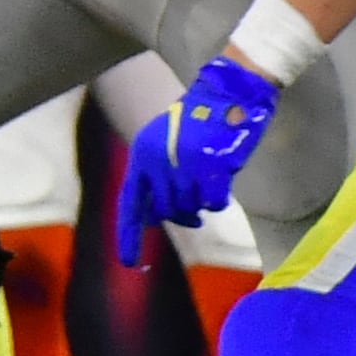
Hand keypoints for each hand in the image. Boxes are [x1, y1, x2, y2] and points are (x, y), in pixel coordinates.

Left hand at [114, 54, 279, 265]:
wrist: (227, 93)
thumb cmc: (198, 122)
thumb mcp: (165, 146)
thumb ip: (156, 178)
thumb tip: (154, 217)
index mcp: (142, 155)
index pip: (130, 203)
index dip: (128, 234)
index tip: (129, 261)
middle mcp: (158, 160)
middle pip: (166, 211)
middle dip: (181, 216)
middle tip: (193, 213)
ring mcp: (183, 163)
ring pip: (190, 208)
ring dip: (201, 205)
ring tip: (208, 187)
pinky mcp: (211, 165)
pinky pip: (214, 202)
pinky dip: (218, 200)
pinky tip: (221, 187)